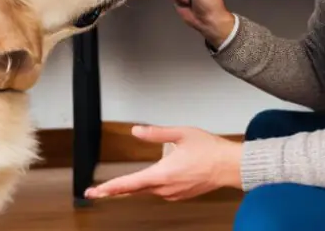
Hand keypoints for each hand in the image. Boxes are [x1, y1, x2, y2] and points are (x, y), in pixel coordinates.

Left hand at [83, 125, 242, 200]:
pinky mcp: (181, 195)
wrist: (230, 166)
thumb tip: (136, 130)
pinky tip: (154, 177)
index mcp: (163, 174)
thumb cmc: (210, 150)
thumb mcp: (181, 134)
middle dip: (115, 190)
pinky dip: (152, 185)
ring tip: (121, 184)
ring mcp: (173, 194)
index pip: (129, 184)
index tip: (94, 191)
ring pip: (148, 190)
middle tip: (96, 192)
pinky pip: (160, 191)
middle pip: (134, 190)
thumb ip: (156, 133)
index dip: (109, 188)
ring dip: (136, 186)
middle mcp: (166, 188)